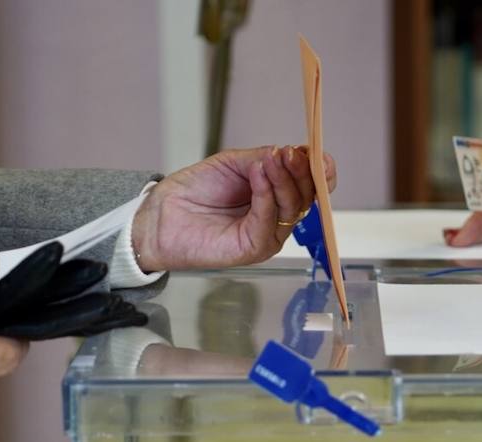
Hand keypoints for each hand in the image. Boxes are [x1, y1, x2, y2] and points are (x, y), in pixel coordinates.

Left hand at [131, 145, 334, 271]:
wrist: (163, 216)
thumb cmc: (195, 192)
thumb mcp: (234, 164)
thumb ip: (262, 159)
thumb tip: (289, 153)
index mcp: (276, 197)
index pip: (309, 187)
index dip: (318, 171)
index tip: (316, 153)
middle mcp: (277, 218)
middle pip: (307, 197)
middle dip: (303, 172)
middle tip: (292, 153)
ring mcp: (268, 235)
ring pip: (292, 208)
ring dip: (285, 180)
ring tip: (273, 159)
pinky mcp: (255, 248)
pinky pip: (269, 220)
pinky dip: (267, 195)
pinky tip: (259, 175)